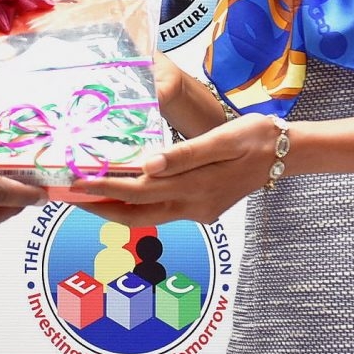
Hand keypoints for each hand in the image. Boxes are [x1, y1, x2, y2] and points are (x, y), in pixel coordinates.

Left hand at [60, 115, 283, 224]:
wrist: (288, 153)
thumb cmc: (257, 137)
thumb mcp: (223, 138)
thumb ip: (185, 153)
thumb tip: (147, 165)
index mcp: (196, 188)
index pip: (138, 192)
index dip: (104, 188)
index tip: (75, 183)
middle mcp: (194, 207)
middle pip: (135, 214)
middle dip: (98, 206)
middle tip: (66, 195)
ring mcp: (198, 212)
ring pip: (147, 216)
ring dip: (115, 208)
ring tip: (85, 195)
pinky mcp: (202, 209)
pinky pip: (161, 210)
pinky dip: (137, 203)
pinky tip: (122, 190)